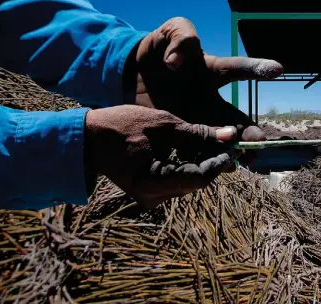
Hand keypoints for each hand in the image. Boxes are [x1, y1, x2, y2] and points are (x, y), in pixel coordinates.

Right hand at [84, 105, 236, 208]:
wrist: (88, 138)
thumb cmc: (122, 126)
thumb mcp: (164, 124)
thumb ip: (197, 133)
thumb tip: (229, 136)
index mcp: (155, 182)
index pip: (200, 178)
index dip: (219, 162)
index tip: (232, 145)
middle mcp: (154, 197)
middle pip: (196, 182)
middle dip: (213, 161)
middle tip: (225, 140)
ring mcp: (152, 197)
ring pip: (189, 182)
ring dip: (202, 162)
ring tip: (210, 140)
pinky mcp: (150, 191)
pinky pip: (178, 180)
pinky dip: (188, 164)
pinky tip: (192, 148)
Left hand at [123, 17, 283, 166]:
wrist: (132, 72)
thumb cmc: (159, 48)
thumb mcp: (171, 31)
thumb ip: (181, 37)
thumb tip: (177, 62)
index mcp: (212, 71)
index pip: (237, 69)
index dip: (257, 68)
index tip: (278, 70)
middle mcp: (210, 99)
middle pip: (235, 117)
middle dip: (250, 131)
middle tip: (260, 142)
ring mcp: (195, 118)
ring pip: (218, 139)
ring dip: (229, 151)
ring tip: (239, 161)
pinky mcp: (178, 131)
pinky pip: (194, 147)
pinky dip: (203, 158)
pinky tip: (211, 169)